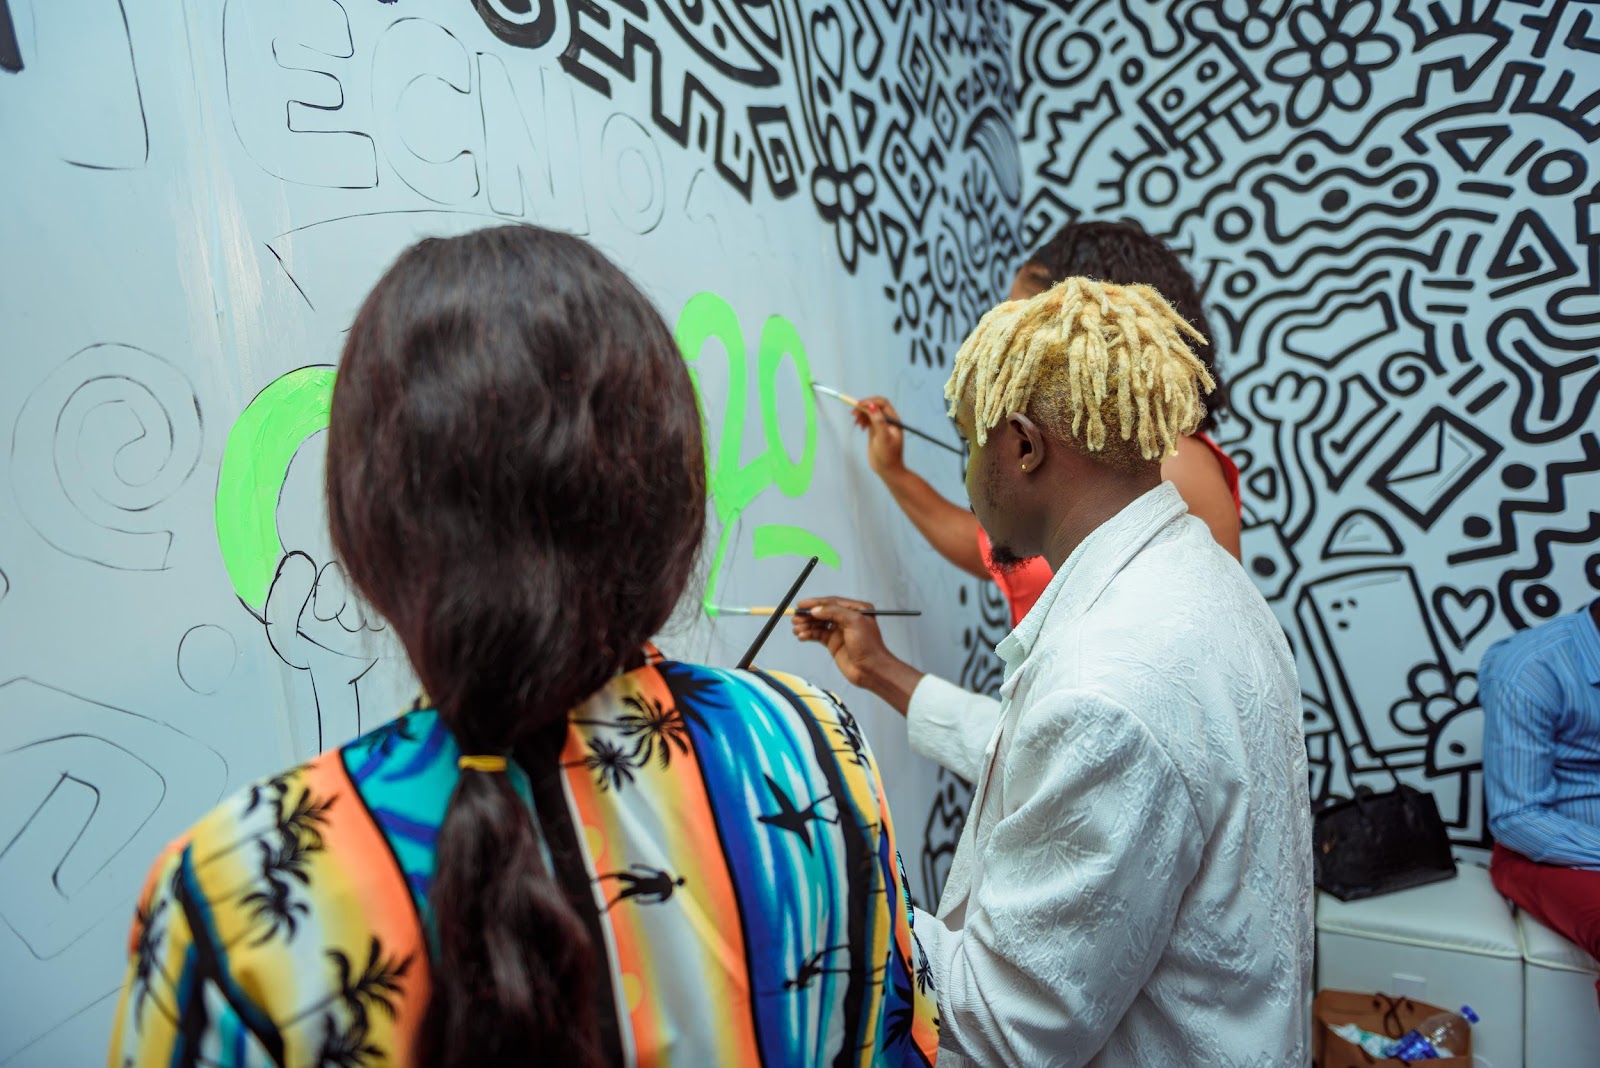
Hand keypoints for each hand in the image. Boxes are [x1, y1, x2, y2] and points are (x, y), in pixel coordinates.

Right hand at [792, 596, 924, 714]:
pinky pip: (818, 635)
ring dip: (806, 625)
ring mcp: (840, 631)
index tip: (802, 604)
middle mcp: (847, 618)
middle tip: (796, 617)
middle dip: (808, 615)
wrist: (871, 670)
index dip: (815, 603)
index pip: (831, 602)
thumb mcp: (854, 622)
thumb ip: (834, 612)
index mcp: (856, 609)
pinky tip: (802, 636)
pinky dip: (808, 635)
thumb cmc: (870, 647)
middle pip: (823, 612)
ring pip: (818, 624)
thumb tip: (817, 609)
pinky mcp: (834, 643)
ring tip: (796, 628)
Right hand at [853, 395, 904, 477]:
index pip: (882, 403)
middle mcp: (888, 421)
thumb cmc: (888, 456)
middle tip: (853, 414)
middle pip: (875, 406)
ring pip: (870, 413)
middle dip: (864, 407)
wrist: (888, 471)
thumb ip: (878, 422)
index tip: (859, 406)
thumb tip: (872, 406)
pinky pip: (868, 420)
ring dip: (862, 414)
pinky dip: (862, 420)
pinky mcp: (875, 432)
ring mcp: (881, 426)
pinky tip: (859, 426)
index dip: (870, 402)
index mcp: (893, 421)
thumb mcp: (883, 438)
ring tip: (856, 421)